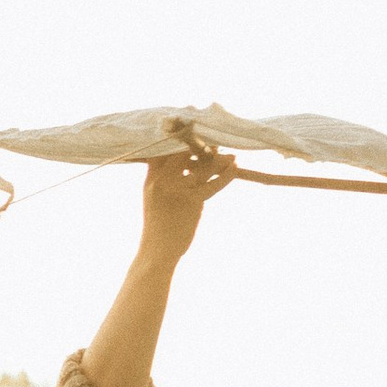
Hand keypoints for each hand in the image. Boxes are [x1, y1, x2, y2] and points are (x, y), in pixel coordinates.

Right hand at [139, 146, 235, 260]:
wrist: (156, 252)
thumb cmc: (157, 228)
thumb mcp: (153, 200)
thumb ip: (163, 180)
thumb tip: (184, 164)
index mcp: (151, 179)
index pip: (163, 150)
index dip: (178, 139)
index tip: (192, 133)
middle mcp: (162, 181)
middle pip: (184, 152)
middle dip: (201, 145)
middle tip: (216, 143)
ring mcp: (177, 189)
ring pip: (202, 166)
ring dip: (219, 159)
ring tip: (232, 157)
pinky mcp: (192, 201)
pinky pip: (214, 184)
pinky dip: (227, 176)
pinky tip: (235, 168)